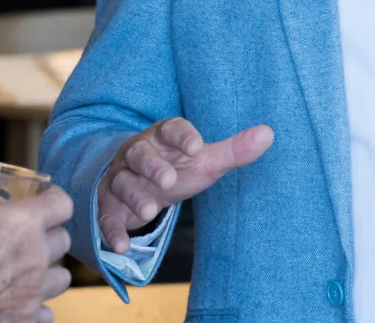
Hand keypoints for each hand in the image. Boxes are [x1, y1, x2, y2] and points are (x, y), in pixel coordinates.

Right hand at [0, 186, 73, 322]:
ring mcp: (36, 290)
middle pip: (63, 240)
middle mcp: (38, 255)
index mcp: (24, 222)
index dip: (53, 199)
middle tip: (27, 239)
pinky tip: (18, 305)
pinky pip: (45, 313)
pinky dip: (35, 309)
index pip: (62, 203)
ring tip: (27, 275)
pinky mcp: (27, 319)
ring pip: (61, 277)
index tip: (43, 199)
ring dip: (47, 274)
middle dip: (48, 238)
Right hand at [97, 118, 273, 254]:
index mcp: (163, 136)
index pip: (170, 128)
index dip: (183, 136)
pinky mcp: (108, 204)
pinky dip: (111, 231)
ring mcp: (119, 178)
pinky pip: (106, 216)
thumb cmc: (179, 167)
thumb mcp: (205, 160)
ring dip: (134, 196)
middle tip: (170, 182)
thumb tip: (269, 133)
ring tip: (150, 212)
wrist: (141, 184)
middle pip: (139, 154)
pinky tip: (121, 247)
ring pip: (121, 183)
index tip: (198, 147)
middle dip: (152, 167)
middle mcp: (137, 153)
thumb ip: (234, 150)